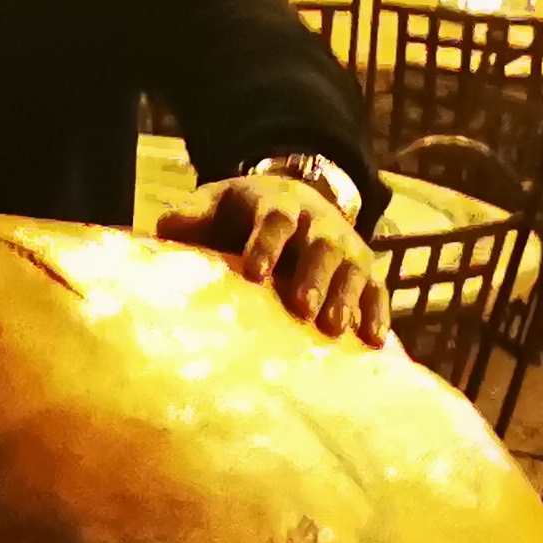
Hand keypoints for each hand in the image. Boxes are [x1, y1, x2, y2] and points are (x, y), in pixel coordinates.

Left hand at [155, 174, 390, 345]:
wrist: (292, 199)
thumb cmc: (243, 212)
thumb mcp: (216, 202)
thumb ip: (193, 214)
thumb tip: (165, 228)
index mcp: (280, 204)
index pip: (276, 220)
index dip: (267, 245)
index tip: (255, 272)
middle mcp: (319, 224)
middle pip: (320, 246)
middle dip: (313, 276)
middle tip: (303, 307)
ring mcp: (345, 246)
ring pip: (351, 269)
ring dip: (345, 297)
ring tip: (334, 328)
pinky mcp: (364, 270)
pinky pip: (376, 290)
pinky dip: (377, 313)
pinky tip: (374, 342)